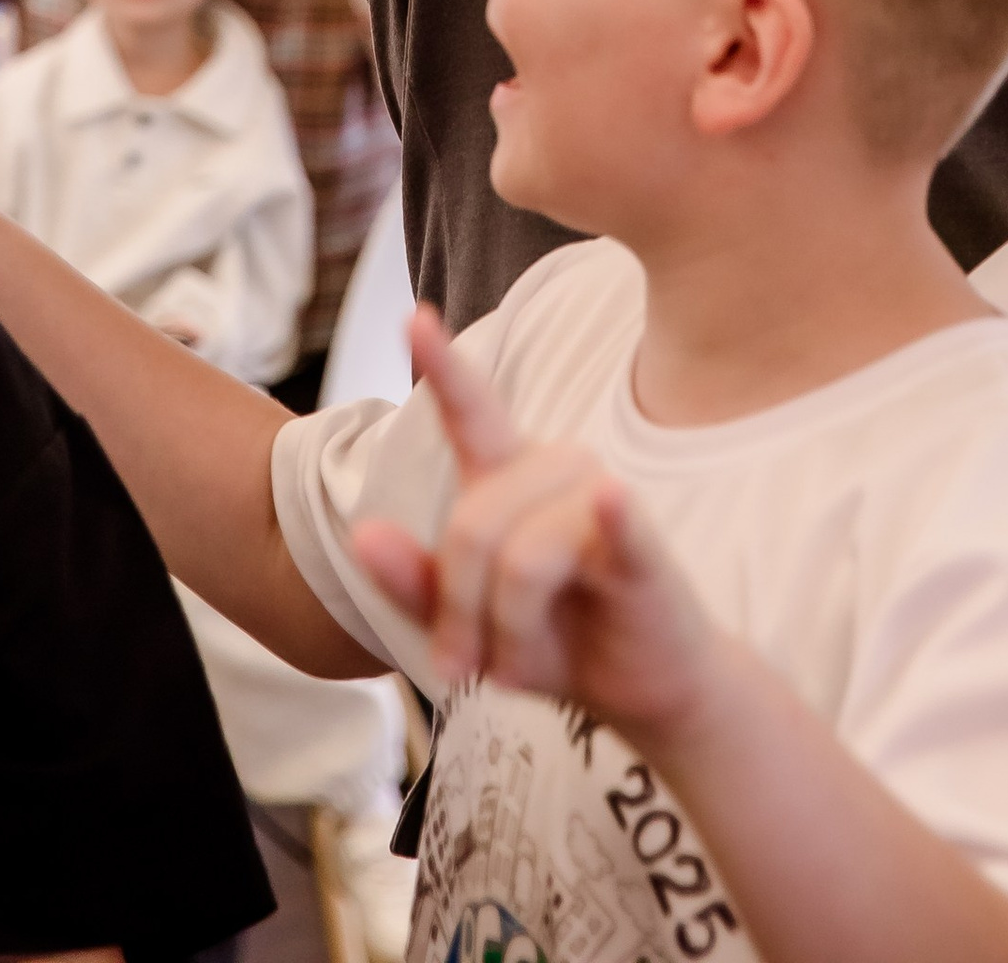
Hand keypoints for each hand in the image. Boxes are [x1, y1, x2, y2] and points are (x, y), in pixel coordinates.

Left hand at [348, 311, 719, 757]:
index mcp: (511, 474)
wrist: (644, 691)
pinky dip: (611, 516)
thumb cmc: (557, 640)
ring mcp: (606, 501)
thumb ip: (416, 582)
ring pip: (521, 560)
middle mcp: (558, 469)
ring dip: (509, 636)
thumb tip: (362, 534)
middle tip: (467, 670)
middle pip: (474, 526)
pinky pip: (614, 528)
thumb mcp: (472, 623)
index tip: (413, 317)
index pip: (471, 412)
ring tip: (518, 669)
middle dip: (460, 613)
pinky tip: (610, 502)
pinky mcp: (645, 550)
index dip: (443, 366)